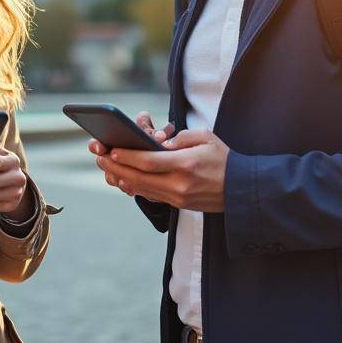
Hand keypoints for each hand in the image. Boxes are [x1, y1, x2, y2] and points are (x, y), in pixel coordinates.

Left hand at [94, 128, 228, 211]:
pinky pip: (150, 195)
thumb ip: (181, 138)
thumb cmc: (224, 159)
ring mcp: (177, 197)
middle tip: (99, 157)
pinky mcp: (178, 205)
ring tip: (106, 167)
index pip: (148, 161)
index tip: (111, 150)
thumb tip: (159, 144)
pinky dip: (134, 187)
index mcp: (185, 164)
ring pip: (141, 189)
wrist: (242, 190)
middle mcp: (179, 184)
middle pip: (138, 177)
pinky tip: (123, 179)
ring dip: (120, 178)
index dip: (126, 156)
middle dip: (115, 167)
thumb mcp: (206, 138)